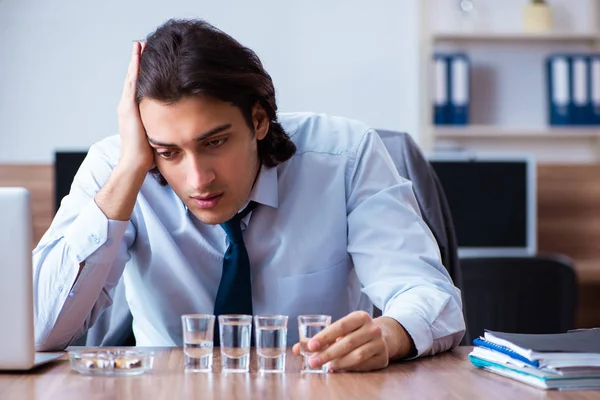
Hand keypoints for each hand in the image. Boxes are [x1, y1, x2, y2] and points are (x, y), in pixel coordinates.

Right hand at [117, 41, 153, 171]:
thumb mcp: (155, 138)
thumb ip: (160, 131)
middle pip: (134, 79)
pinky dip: (135, 67)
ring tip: (140, 44)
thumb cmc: (146, 157)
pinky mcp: (128, 106)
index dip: (143, 75)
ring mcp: (126, 106)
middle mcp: (127, 107)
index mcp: (133, 114)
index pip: (138, 90)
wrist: (135, 164)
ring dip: (136, 60)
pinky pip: (132, 82)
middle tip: (142, 45)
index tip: (148, 61)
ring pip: (132, 77)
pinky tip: (139, 55)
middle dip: (138, 62)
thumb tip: (172, 132)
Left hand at [292, 311, 395, 371]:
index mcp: (360, 316)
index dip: (325, 336)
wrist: (383, 336)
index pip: (340, 326)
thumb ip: (320, 338)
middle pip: (347, 342)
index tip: (310, 346)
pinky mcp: (382, 358)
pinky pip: (363, 365)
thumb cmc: (354, 332)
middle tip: (313, 362)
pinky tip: (338, 369)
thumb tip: (296, 349)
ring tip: (325, 366)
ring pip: (356, 356)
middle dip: (328, 353)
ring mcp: (379, 343)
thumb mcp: (341, 329)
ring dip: (338, 363)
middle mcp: (372, 328)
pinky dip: (349, 368)